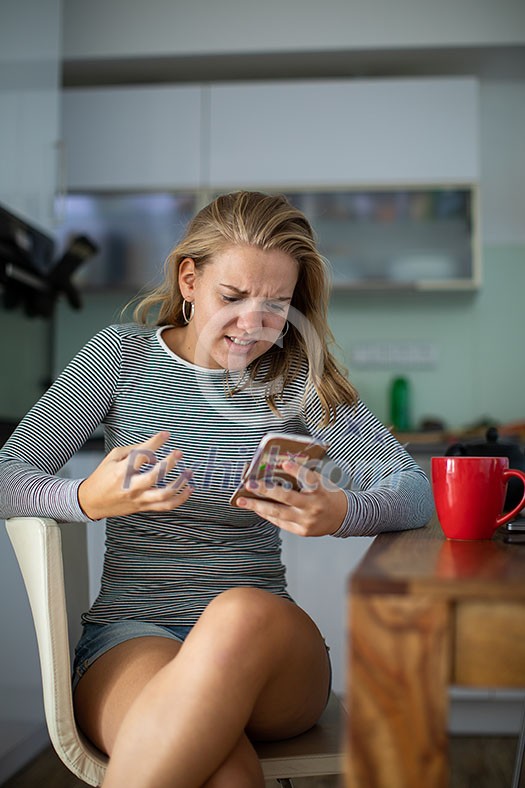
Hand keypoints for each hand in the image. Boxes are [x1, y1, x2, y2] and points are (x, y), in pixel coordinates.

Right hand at [78, 431, 192, 519]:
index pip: (141, 455)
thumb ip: (132, 450)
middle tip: (178, 453)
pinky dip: (180, 499)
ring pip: (163, 495)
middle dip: (169, 463)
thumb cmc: (101, 478)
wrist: (91, 502)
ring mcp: (139, 499)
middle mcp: (131, 486)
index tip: (165, 435)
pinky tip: (188, 489)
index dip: (155, 443)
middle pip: (154, 476)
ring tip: (188, 472)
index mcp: (121, 471)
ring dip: (179, 483)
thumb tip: (152, 445)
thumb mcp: (112, 457)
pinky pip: (165, 506)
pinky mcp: (143, 507)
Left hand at [234, 459, 346, 535]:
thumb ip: (303, 476)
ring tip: (242, 501)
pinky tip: (256, 508)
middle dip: (266, 490)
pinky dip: (267, 515)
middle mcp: (313, 506)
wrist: (343, 517)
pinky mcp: (302, 531)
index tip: (285, 462)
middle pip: (287, 498)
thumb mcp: (321, 481)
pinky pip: (280, 523)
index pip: (309, 478)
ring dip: (258, 506)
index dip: (297, 470)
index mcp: (321, 490)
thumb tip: (278, 467)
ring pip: (278, 513)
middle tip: (250, 484)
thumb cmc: (328, 495)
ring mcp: (307, 520)